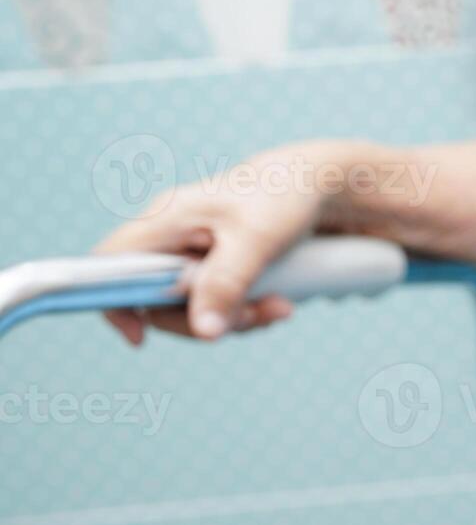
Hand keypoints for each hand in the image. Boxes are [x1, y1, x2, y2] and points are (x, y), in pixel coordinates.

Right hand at [94, 142, 340, 342]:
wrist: (315, 187)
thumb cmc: (282, 199)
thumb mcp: (257, 241)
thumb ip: (226, 284)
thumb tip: (205, 332)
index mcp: (165, 220)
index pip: (110, 263)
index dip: (113, 301)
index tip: (139, 336)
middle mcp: (171, 238)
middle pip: (155, 300)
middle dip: (203, 320)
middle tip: (255, 317)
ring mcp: (192, 254)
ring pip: (192, 309)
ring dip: (236, 319)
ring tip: (281, 307)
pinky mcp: (215, 268)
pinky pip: (217, 305)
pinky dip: (247, 312)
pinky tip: (280, 303)